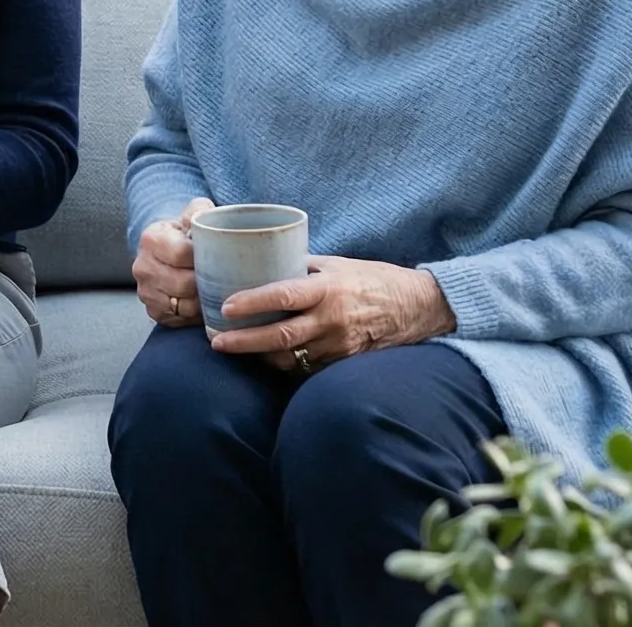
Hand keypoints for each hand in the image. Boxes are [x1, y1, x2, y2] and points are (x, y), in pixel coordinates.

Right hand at [132, 197, 210, 326]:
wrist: (165, 248)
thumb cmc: (184, 231)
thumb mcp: (192, 212)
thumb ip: (201, 211)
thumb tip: (211, 219)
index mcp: (151, 239)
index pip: (181, 254)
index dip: (204, 257)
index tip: (216, 255)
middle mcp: (143, 267)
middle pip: (183, 284)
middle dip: (206, 282)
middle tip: (222, 278)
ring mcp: (146, 292)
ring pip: (184, 306)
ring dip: (203, 302)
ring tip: (215, 291)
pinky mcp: (153, 311)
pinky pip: (180, 320)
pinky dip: (195, 315)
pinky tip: (203, 302)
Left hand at [205, 255, 457, 370]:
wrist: (416, 307)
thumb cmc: (371, 279)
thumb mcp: (336, 264)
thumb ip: (301, 268)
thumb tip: (263, 263)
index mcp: (328, 288)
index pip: (284, 295)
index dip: (252, 302)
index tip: (225, 307)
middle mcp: (332, 319)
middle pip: (281, 337)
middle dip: (244, 342)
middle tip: (216, 341)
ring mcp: (339, 345)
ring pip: (291, 358)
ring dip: (259, 356)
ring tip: (232, 348)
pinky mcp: (344, 362)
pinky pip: (307, 369)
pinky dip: (284, 366)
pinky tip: (264, 359)